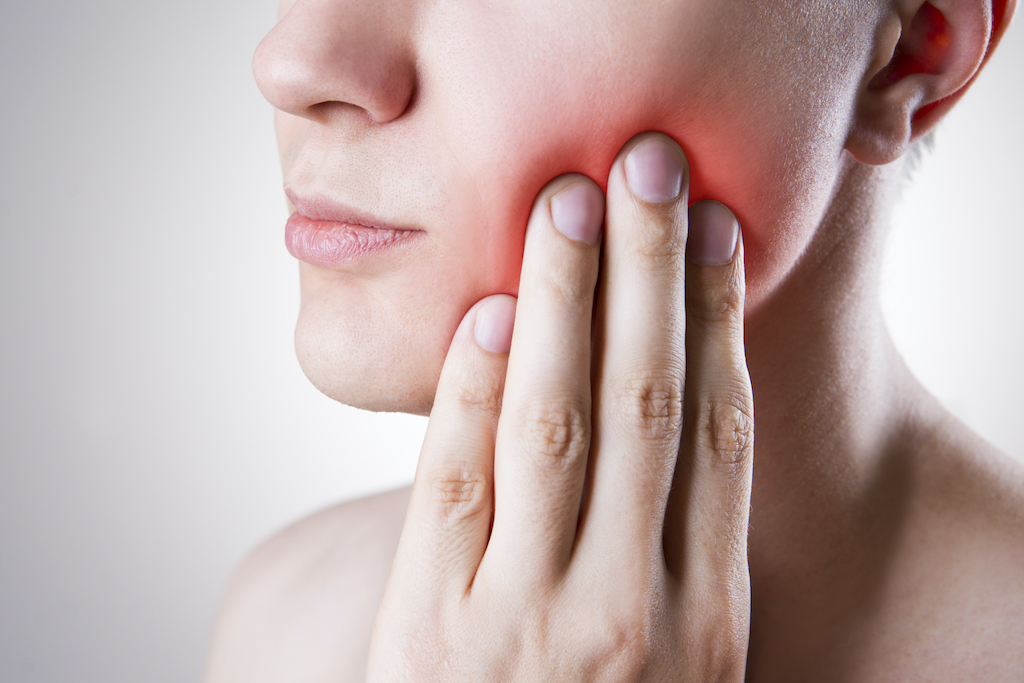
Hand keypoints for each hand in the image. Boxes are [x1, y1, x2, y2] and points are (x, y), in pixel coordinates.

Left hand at [367, 132, 752, 681]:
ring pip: (556, 423)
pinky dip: (473, 390)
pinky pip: (456, 483)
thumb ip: (677, 556)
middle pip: (646, 403)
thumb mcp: (671, 659)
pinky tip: (489, 313)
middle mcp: (630, 610)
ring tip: (570, 202)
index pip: (720, 434)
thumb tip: (680, 404)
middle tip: (649, 166)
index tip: (715, 231)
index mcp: (707, 616)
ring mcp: (529, 620)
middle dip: (648, 272)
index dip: (719, 320)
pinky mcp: (436, 627)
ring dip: (563, 300)